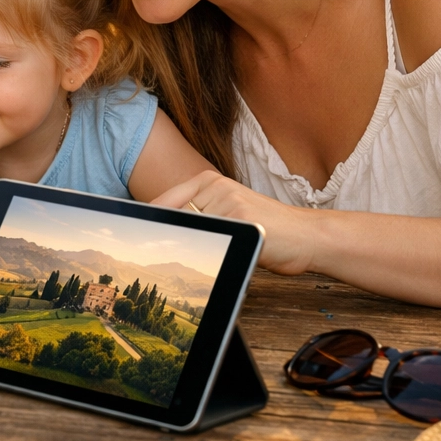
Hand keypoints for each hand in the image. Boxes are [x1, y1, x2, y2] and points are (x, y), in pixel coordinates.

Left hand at [150, 170, 318, 274]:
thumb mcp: (231, 213)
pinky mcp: (240, 217)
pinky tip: (213, 259)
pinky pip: (212, 237)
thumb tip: (167, 226)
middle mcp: (216, 185)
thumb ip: (203, 215)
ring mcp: (227, 199)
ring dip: (185, 246)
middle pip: (172, 212)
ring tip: (185, 260)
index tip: (131, 233)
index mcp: (210, 181)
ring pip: (189, 226)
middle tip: (144, 253)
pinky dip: (206, 251)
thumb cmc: (268, 229)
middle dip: (160, 234)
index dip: (148, 219)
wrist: (308, 236)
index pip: (166, 200)